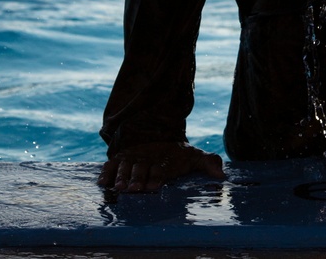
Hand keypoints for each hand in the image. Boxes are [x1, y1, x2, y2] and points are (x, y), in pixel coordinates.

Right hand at [98, 141, 224, 191]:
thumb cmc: (179, 155)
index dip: (158, 176)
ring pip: (126, 166)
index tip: (153, 185)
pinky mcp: (122, 158)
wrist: (160, 137)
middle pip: (142, 168)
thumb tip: (222, 175)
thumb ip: (209, 163)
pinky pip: (112, 164)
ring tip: (119, 187)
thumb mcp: (195, 157)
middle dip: (138, 178)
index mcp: (167, 158)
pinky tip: (103, 182)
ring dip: (122, 177)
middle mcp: (149, 157)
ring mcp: (134, 157)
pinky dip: (107, 172)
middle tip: (135, 189)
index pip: (162, 168)